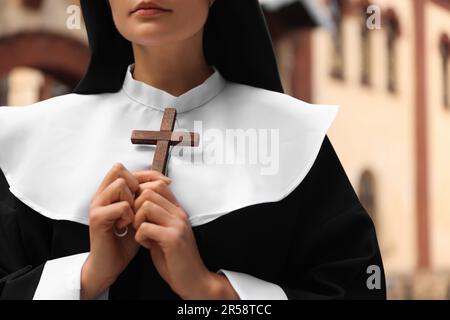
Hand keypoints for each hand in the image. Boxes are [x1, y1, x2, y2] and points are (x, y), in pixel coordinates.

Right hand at [81, 164, 169, 299]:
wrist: (110, 265)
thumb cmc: (125, 241)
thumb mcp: (138, 214)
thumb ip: (143, 198)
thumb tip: (162, 182)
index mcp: (109, 192)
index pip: (126, 168)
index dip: (147, 173)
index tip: (165, 183)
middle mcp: (100, 195)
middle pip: (118, 169)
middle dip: (136, 183)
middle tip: (141, 202)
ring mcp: (97, 205)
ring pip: (120, 185)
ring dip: (133, 200)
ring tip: (133, 216)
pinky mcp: (97, 218)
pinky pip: (121, 206)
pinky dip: (129, 215)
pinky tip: (126, 227)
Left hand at [132, 171, 238, 299]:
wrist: (193, 280)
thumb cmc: (176, 259)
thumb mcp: (165, 232)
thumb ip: (155, 218)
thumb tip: (135, 205)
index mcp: (177, 211)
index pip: (157, 185)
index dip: (141, 195)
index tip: (136, 211)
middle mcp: (179, 214)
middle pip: (148, 192)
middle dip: (135, 207)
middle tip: (137, 224)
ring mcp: (177, 224)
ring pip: (145, 205)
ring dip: (137, 220)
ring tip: (142, 233)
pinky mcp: (173, 238)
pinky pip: (145, 227)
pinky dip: (140, 237)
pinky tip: (146, 244)